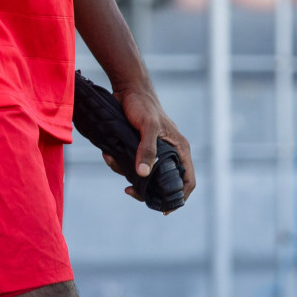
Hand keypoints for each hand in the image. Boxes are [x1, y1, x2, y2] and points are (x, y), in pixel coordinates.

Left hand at [101, 85, 195, 209]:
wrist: (127, 88)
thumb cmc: (142, 104)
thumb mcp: (147, 126)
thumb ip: (147, 149)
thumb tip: (144, 175)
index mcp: (179, 148)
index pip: (187, 180)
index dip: (179, 197)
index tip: (164, 209)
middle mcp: (169, 152)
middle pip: (162, 183)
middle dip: (145, 189)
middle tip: (130, 191)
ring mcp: (153, 151)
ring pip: (143, 175)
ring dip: (125, 173)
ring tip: (113, 160)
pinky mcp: (138, 148)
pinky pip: (130, 164)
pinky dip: (118, 163)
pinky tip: (109, 154)